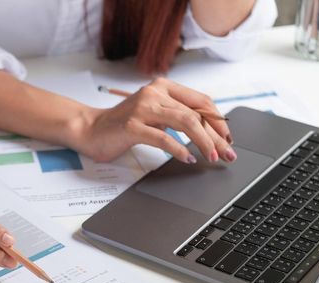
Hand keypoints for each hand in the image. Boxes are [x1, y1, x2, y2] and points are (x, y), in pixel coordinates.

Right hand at [74, 77, 234, 163]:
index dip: (219, 121)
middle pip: (196, 113)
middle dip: (216, 136)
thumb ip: (177, 116)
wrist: (90, 130)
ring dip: (203, 142)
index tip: (228, 139)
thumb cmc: (124, 125)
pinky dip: (179, 149)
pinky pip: (163, 137)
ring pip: (184, 122)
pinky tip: (188, 158)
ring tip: (213, 156)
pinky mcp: (132, 126)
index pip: (201, 101)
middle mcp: (154, 92)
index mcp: (163, 87)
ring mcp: (142, 108)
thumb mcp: (155, 115)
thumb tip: (211, 130)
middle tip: (228, 153)